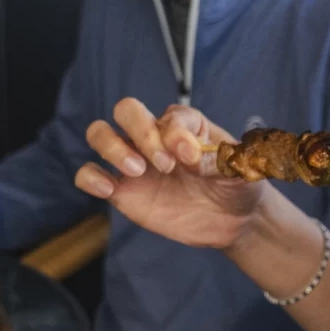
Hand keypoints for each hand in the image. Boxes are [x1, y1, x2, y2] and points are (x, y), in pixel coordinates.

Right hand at [74, 98, 261, 249]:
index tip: (191, 158)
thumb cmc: (236, 184)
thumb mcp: (240, 170)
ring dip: (112, 148)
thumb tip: (191, 156)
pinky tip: (107, 189)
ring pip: (100, 134)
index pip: (170, 117)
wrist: (232, 220)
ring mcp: (134, 161)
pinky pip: (89, 174)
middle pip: (126, 111)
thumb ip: (220, 159)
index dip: (176, 134)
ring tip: (136, 171)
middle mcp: (154, 136)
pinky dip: (89, 177)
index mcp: (184, 124)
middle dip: (141, 133)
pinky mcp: (121, 190)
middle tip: (164, 165)